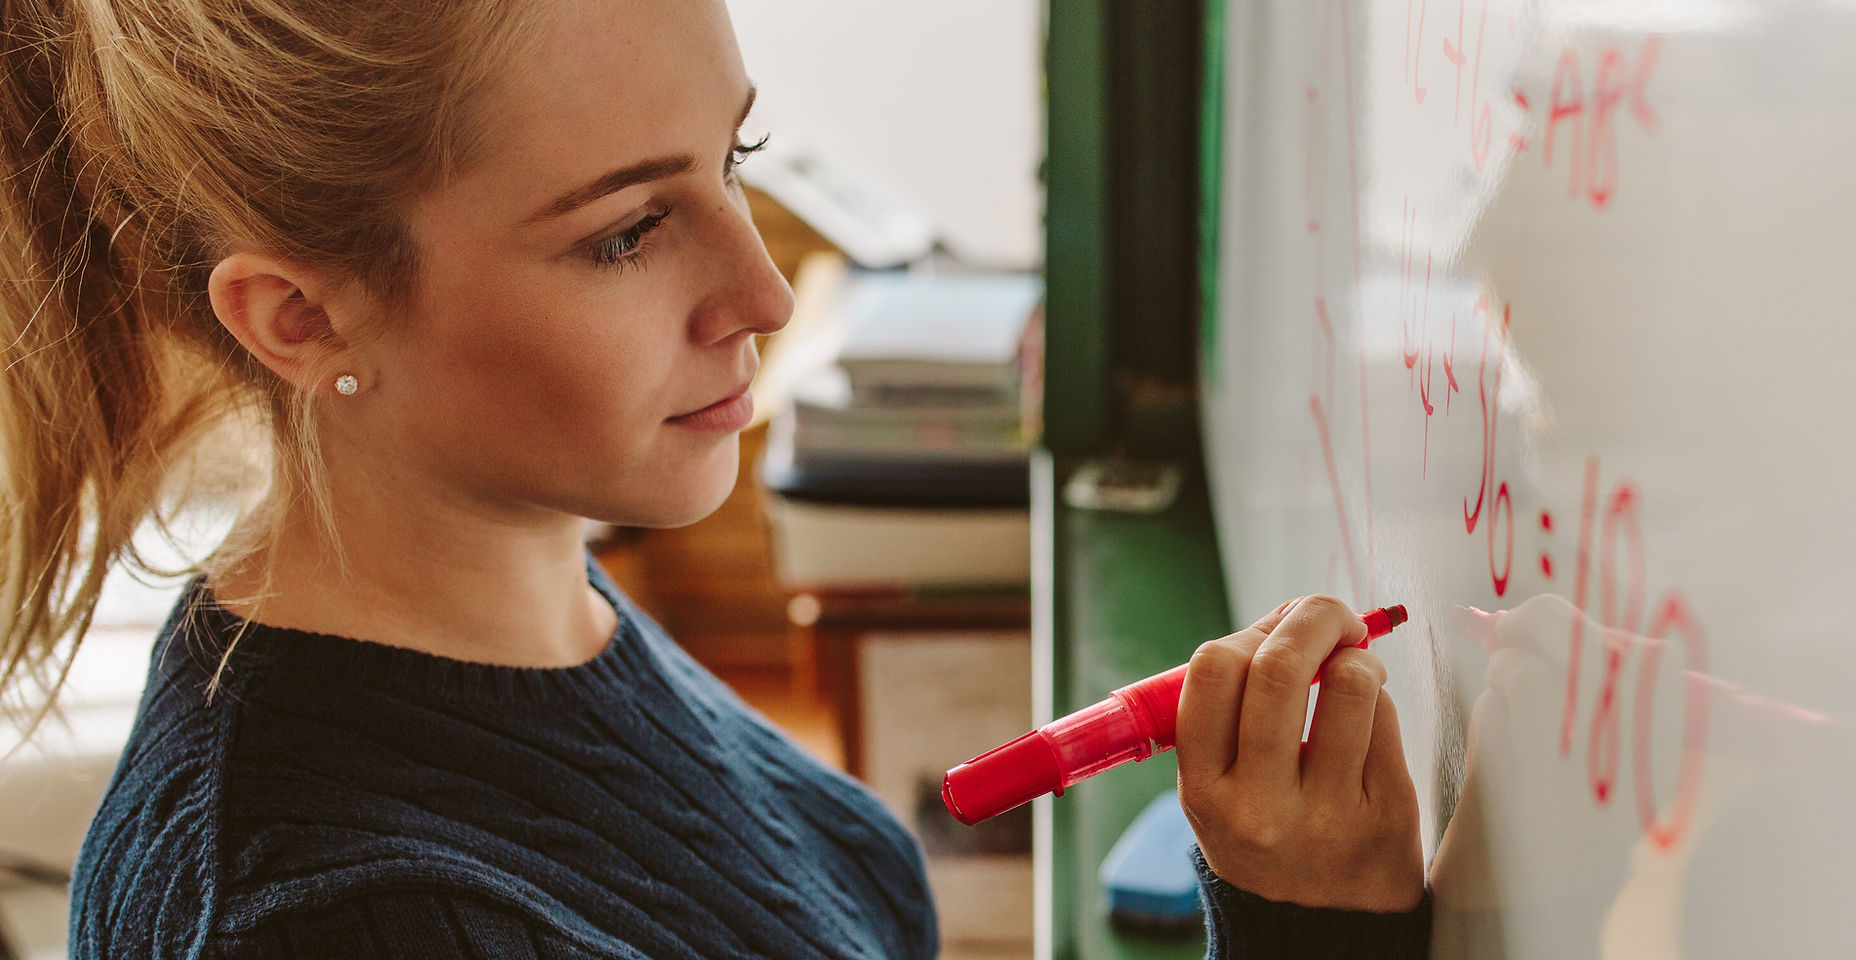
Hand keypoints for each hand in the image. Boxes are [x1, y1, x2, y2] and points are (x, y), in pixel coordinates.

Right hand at [1176, 594, 1423, 911]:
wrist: (1323, 925)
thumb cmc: (1264, 827)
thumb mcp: (1217, 786)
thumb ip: (1231, 708)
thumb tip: (1286, 617)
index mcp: (1205, 789)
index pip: (1213, 672)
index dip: (1250, 629)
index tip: (1275, 626)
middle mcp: (1260, 805)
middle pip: (1280, 668)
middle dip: (1312, 617)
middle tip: (1330, 616)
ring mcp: (1327, 813)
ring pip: (1349, 685)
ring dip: (1355, 656)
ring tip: (1353, 666)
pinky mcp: (1386, 814)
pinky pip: (1386, 718)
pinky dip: (1378, 699)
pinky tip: (1368, 717)